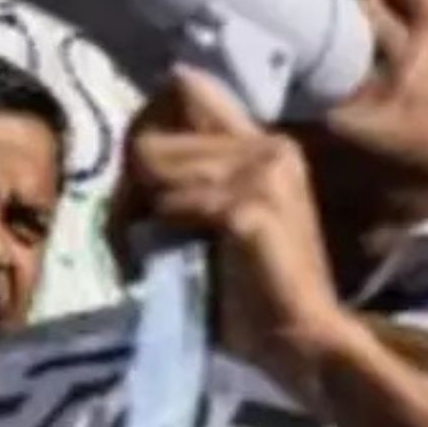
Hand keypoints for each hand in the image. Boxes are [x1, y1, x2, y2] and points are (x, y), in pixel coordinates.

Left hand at [111, 66, 367, 409]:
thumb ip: (187, 177)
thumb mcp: (218, 217)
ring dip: (135, 213)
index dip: (146, 126)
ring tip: (147, 253)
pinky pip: (171, 204)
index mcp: (268, 146)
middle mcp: (271, 147)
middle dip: (128, 185)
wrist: (298, 341)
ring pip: (152, 165)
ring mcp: (264, 174)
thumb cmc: (253, 291)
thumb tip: (134, 146)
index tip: (140, 182)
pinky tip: (169, 266)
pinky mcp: (249, 207)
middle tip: (131, 233)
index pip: (184, 86)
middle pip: (152, 134)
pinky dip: (159, 237)